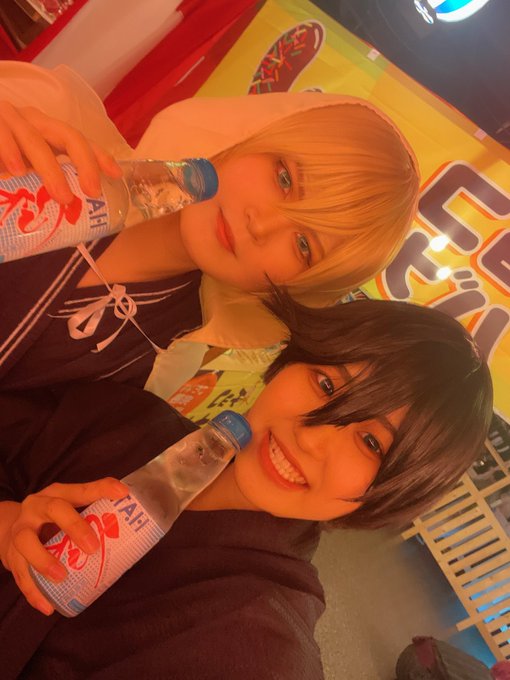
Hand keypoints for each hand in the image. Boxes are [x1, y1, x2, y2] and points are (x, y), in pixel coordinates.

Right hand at [0, 101, 122, 203]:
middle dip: (85, 163)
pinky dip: (10, 151)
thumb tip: (63, 222)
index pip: (79, 141)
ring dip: (51, 169)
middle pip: (67, 135)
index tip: (116, 175)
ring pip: (35, 139)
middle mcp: (32, 121)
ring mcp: (9, 118)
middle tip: (91, 192)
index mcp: (44, 133)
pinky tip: (16, 171)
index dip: (99, 156)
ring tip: (62, 195)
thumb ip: (37, 187)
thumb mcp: (20, 172)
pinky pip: (1, 134)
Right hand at [0, 478, 127, 615]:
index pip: (80, 489)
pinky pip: (20, 575)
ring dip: (44, 561)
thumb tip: (128, 523)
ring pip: (26, 543)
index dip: (101, 489)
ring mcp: (20, 531)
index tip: (122, 494)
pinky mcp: (11, 556)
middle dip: (74, 526)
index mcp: (56, 494)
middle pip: (53, 509)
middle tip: (92, 547)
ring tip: (62, 577)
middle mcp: (36, 508)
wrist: (9, 528)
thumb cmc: (49, 518)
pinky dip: (33, 592)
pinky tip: (47, 606)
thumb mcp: (68, 508)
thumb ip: (94, 512)